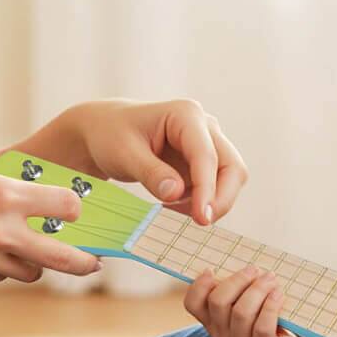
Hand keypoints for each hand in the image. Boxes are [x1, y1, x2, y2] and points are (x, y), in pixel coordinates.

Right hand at [0, 161, 100, 290]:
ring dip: (31, 262)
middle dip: (85, 262)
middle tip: (95, 263)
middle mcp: (0, 231)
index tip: (76, 209)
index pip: (65, 205)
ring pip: (29, 272)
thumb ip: (2, 186)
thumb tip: (32, 196)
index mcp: (3, 196)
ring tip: (19, 248)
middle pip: (63, 257)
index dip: (75, 207)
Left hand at [72, 99, 246, 225]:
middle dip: (221, 198)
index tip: (202, 217)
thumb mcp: (124, 154)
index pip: (206, 154)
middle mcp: (204, 127)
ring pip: (229, 178)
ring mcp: (207, 145)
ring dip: (210, 201)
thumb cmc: (112, 135)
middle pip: (232, 167)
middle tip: (200, 222)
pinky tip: (171, 204)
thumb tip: (176, 193)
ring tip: (171, 208)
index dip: (207, 188)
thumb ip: (151, 173)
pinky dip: (199, 202)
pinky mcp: (202, 164)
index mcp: (186, 115)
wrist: (105, 132)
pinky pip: (214, 188)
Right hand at [183, 265, 304, 336]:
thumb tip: (246, 266)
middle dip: (237, 280)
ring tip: (271, 279)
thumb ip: (238, 295)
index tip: (211, 270)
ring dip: (258, 289)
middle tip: (254, 269)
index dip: (198, 285)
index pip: (192, 304)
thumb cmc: (264, 328)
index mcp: (212, 323)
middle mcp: (221, 335)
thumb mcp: (245, 314)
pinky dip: (271, 306)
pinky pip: (262, 326)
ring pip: (241, 311)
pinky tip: (278, 295)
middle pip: (218, 301)